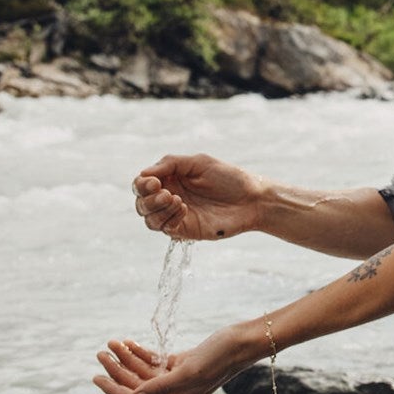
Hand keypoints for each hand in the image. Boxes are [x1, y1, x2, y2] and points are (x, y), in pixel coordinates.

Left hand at [91, 327, 255, 393]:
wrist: (244, 341)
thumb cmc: (220, 356)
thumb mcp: (188, 370)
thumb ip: (160, 386)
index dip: (114, 389)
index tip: (96, 377)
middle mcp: (176, 391)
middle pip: (138, 384)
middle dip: (117, 369)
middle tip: (100, 353)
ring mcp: (180, 377)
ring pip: (145, 370)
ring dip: (127, 357)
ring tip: (112, 343)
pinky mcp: (184, 363)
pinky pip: (156, 361)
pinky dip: (142, 352)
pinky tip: (129, 343)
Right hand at [132, 154, 264, 241]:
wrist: (252, 199)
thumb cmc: (228, 178)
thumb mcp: (199, 162)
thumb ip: (170, 164)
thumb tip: (144, 174)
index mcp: (170, 179)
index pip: (141, 185)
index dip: (142, 185)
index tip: (154, 182)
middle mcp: (170, 198)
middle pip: (141, 204)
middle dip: (148, 199)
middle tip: (166, 192)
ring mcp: (177, 216)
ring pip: (150, 219)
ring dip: (157, 209)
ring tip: (177, 200)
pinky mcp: (186, 230)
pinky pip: (166, 229)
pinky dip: (169, 218)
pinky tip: (184, 208)